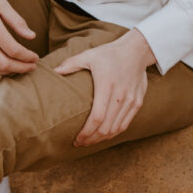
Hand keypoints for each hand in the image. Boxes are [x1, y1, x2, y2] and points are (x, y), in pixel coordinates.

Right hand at [0, 0, 38, 75]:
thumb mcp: (0, 2)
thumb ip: (17, 21)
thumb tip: (32, 36)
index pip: (13, 49)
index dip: (27, 57)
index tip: (35, 57)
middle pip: (2, 63)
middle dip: (20, 68)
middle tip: (31, 66)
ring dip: (6, 72)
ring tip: (17, 67)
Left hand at [54, 28, 155, 146]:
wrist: (137, 50)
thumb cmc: (110, 53)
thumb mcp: (90, 55)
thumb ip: (71, 64)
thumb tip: (54, 71)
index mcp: (106, 85)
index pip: (97, 118)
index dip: (86, 132)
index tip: (77, 138)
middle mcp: (120, 95)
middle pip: (106, 128)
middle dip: (92, 139)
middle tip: (80, 142)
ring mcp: (131, 100)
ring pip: (116, 128)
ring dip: (102, 138)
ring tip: (91, 140)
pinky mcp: (138, 102)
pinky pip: (126, 123)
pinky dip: (115, 132)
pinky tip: (105, 134)